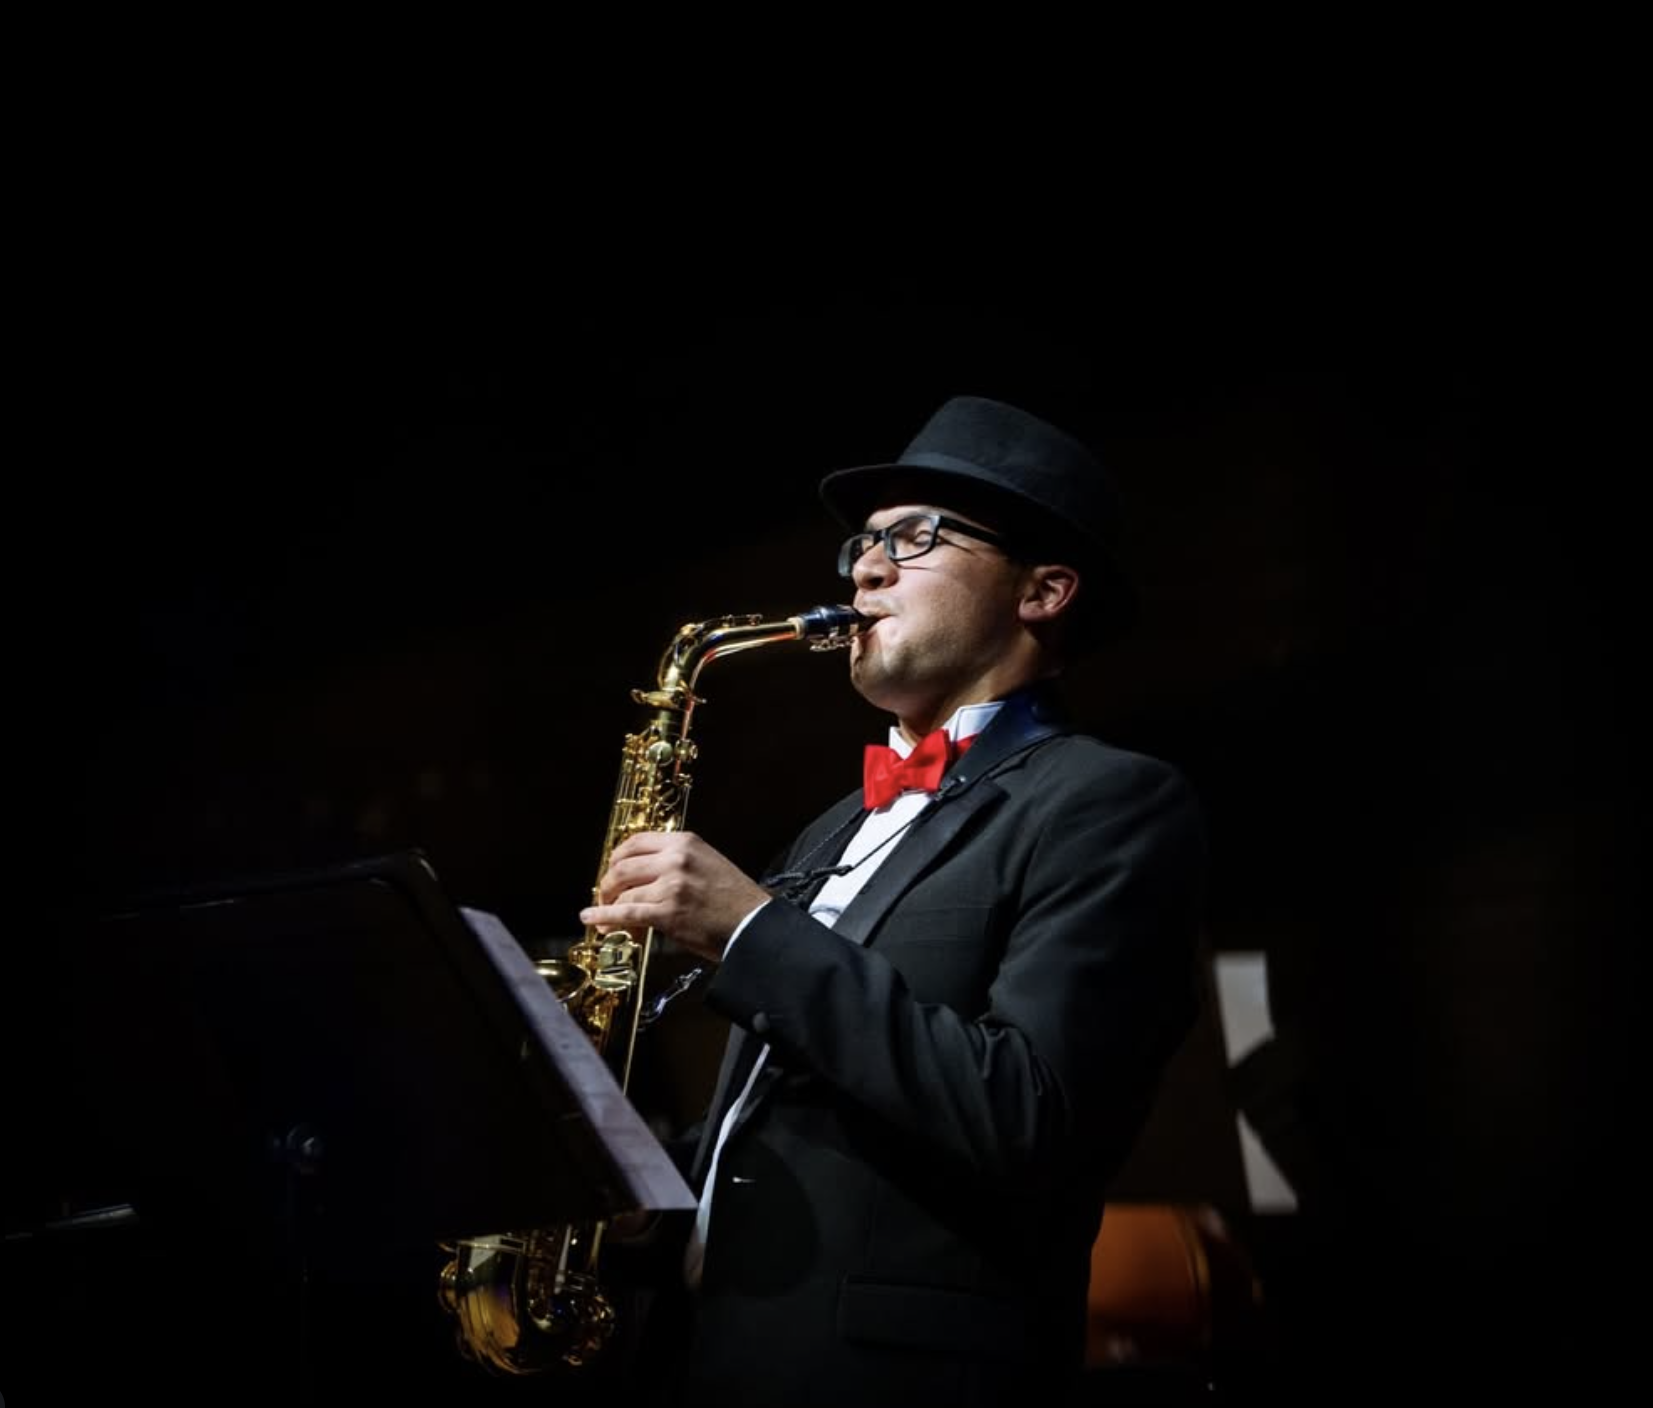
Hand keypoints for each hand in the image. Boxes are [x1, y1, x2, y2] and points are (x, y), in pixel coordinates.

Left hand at [579, 831, 770, 963]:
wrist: (753, 924)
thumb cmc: (735, 898)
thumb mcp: (707, 862)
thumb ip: (676, 861)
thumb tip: (644, 872)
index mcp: (685, 842)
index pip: (636, 841)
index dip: (617, 856)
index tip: (612, 867)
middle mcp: (675, 859)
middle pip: (622, 865)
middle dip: (607, 881)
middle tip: (605, 893)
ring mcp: (670, 886)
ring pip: (624, 891)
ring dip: (608, 904)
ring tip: (603, 914)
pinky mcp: (667, 913)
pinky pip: (627, 913)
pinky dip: (604, 916)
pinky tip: (592, 919)